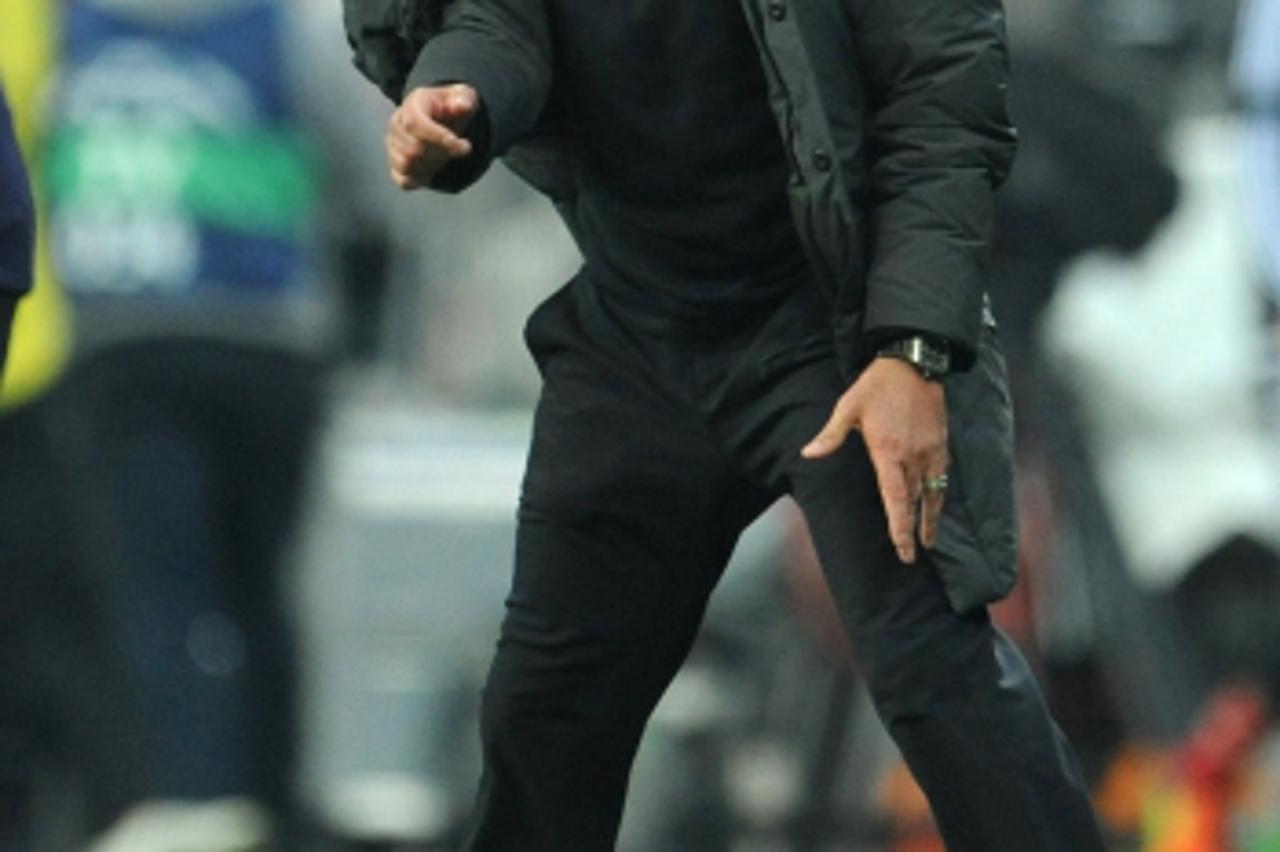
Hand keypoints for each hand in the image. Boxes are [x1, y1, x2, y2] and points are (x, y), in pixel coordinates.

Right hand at [386, 84, 478, 189]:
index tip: (465, 147)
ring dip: (431, 167)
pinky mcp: (394, 163)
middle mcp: (396, 125)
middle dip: (441, 154)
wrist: (438, 118)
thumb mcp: (462, 96)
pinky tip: (432, 170)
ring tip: (443, 157)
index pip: (415, 124)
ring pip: (407, 166)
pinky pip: (403, 180)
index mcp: (412, 106)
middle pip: (413, 149)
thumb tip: (461, 107)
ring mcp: (393, 145)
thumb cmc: (449, 107)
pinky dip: (420, 180)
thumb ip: (464, 99)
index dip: (440, 138)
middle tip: (457, 149)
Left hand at [801, 358, 948, 563]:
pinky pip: (942, 477)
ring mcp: (931, 451)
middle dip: (914, 532)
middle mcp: (913, 456)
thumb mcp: (848, 407)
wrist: (914, 361)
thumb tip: (807, 454)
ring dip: (931, 518)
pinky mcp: (941, 444)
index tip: (903, 549)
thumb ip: (830, 435)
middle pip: (916, 502)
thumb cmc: (876, 386)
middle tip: (911, 556)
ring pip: (933, 493)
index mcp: (888, 452)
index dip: (900, 527)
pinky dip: (940, 495)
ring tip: (929, 541)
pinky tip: (936, 505)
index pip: (897, 499)